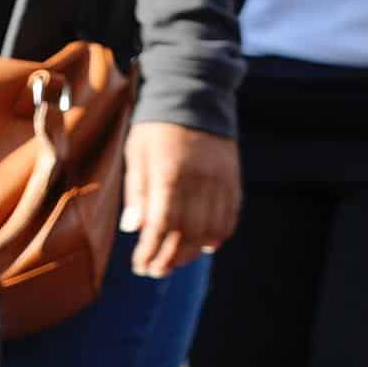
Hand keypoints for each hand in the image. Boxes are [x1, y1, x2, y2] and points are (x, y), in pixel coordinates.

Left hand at [121, 120, 239, 279]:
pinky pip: (229, 218)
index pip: (161, 225)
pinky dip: (215, 237)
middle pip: (186, 234)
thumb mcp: (136, 154)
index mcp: (169, 173)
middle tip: (154, 271)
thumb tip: (134, 230)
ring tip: (174, 261)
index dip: (150, 251)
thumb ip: (137, 193)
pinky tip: (201, 245)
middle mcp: (198, 180)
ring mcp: (220, 181)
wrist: (194, 95)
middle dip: (169, 258)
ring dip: (191, 253)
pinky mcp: (233, 180)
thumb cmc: (156, 128)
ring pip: (210, 231)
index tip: (140, 266)